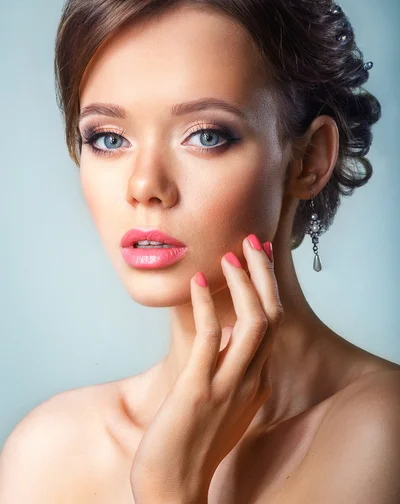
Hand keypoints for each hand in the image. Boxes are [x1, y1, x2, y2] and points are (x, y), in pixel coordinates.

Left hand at [130, 234, 282, 503]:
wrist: (173, 487)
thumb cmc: (190, 443)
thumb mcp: (219, 403)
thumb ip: (227, 370)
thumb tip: (221, 336)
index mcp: (256, 382)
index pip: (273, 324)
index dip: (267, 286)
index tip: (258, 258)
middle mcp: (251, 380)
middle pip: (273, 315)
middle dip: (264, 274)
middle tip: (252, 241)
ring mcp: (228, 385)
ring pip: (254, 322)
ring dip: (244, 283)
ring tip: (230, 254)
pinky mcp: (199, 389)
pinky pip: (209, 337)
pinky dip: (203, 305)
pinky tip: (193, 282)